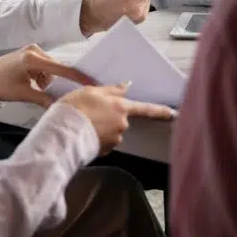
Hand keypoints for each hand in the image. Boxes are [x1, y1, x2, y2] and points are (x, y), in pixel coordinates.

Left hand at [0, 45, 95, 106]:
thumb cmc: (0, 84)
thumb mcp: (23, 94)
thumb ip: (43, 99)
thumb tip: (59, 106)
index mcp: (32, 59)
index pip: (59, 68)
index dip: (75, 76)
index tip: (89, 81)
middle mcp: (34, 51)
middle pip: (56, 68)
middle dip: (57, 81)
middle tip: (61, 94)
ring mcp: (32, 50)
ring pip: (50, 68)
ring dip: (48, 80)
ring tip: (38, 90)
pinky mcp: (30, 53)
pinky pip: (44, 66)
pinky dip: (43, 76)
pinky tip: (36, 84)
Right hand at [60, 83, 175, 153]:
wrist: (63, 131)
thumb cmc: (75, 107)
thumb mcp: (91, 90)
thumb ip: (112, 90)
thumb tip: (126, 86)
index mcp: (120, 107)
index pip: (145, 108)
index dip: (161, 111)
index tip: (174, 114)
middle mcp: (122, 124)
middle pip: (121, 119)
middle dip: (110, 117)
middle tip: (90, 112)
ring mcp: (114, 139)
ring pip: (112, 132)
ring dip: (102, 128)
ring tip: (84, 123)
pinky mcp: (105, 150)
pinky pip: (104, 142)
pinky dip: (96, 138)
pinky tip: (84, 133)